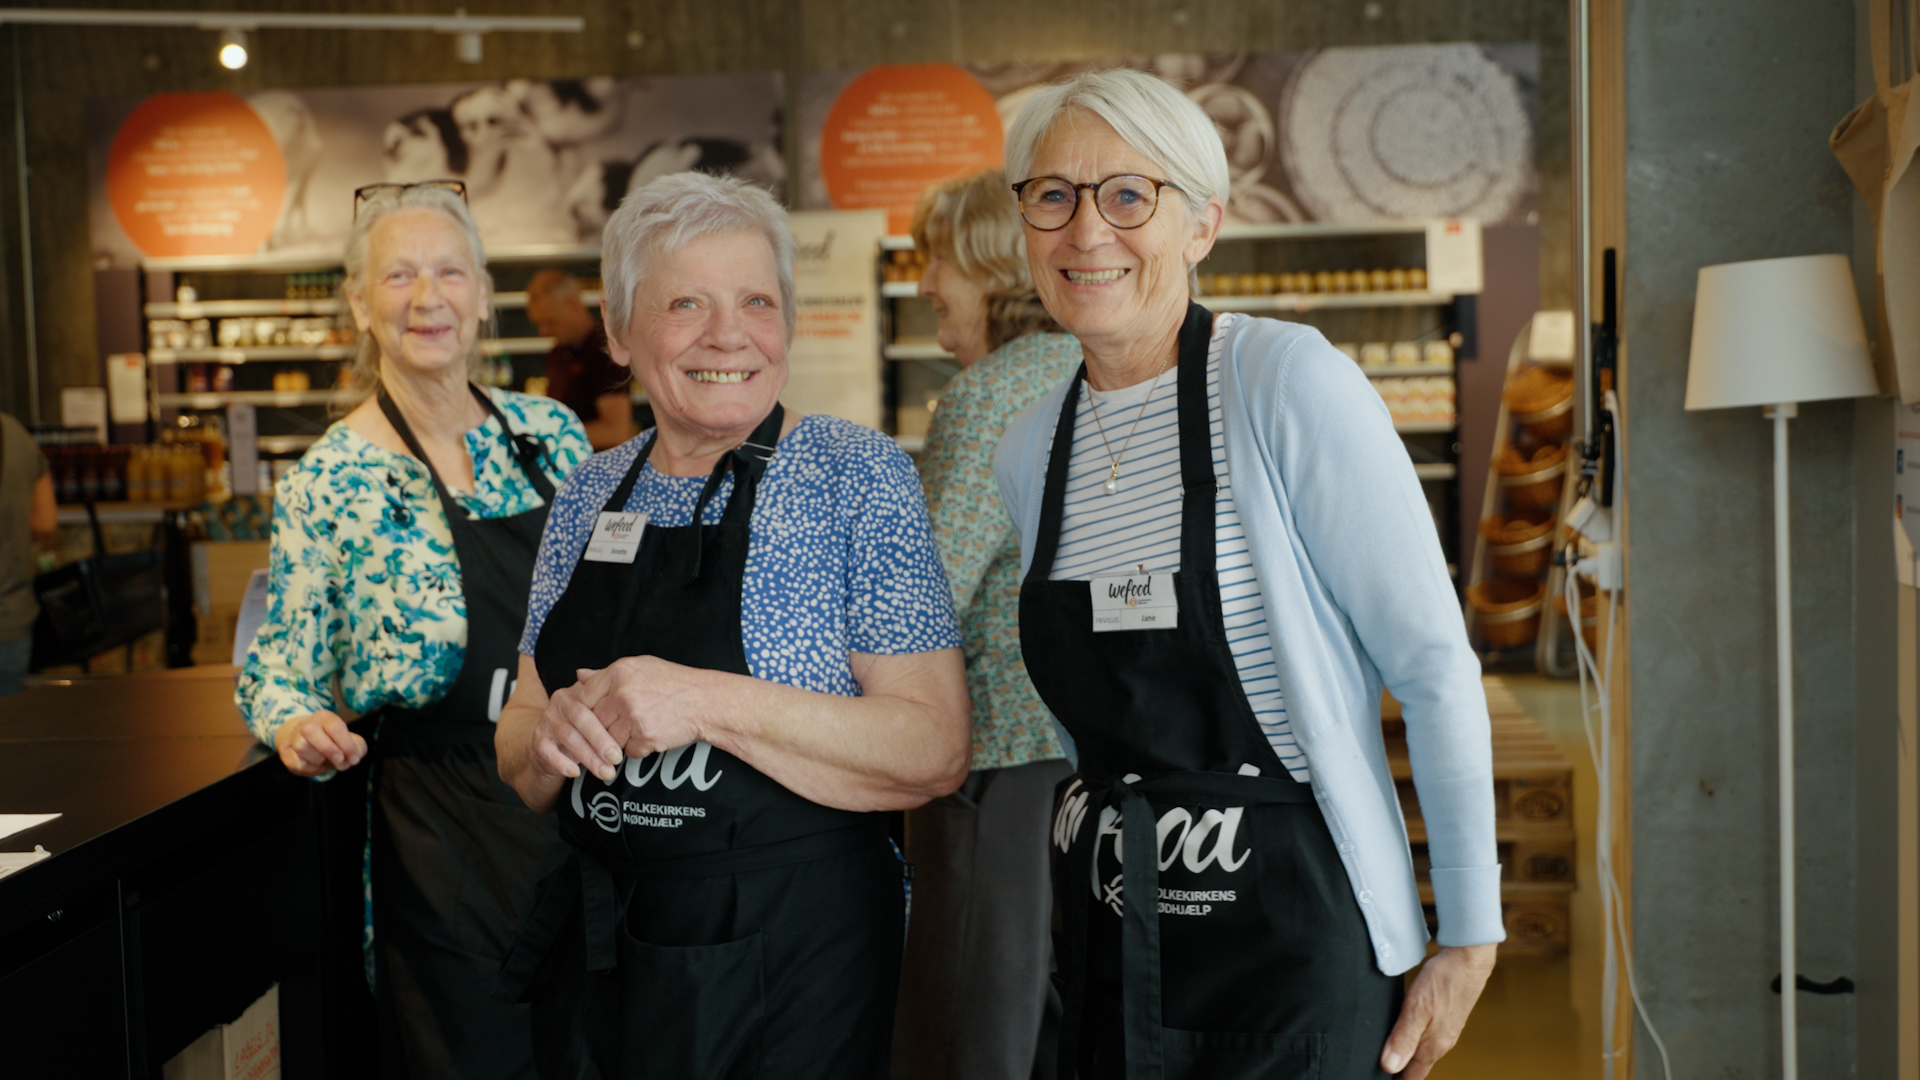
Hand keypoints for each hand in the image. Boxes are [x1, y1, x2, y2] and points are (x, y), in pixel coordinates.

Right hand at [274, 710, 365, 777]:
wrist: (307, 742)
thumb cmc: (332, 741)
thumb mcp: (349, 740)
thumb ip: (357, 747)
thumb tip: (351, 759)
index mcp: (324, 717)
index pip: (334, 726)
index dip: (346, 744)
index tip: (354, 759)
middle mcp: (306, 724)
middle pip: (311, 731)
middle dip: (328, 749)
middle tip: (339, 760)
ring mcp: (293, 738)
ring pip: (302, 747)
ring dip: (318, 759)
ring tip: (326, 761)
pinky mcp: (286, 752)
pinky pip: (296, 762)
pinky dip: (310, 768)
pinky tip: (316, 765)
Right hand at [528, 669, 627, 784]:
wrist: (550, 745)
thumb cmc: (583, 729)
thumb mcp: (599, 716)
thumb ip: (615, 708)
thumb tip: (637, 705)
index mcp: (579, 692)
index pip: (597, 703)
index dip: (612, 720)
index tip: (630, 737)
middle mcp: (560, 703)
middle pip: (583, 718)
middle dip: (601, 740)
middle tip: (617, 758)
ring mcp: (547, 720)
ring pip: (569, 737)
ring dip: (588, 757)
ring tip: (606, 772)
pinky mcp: (537, 740)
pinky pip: (548, 752)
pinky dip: (562, 763)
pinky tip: (575, 773)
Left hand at [574, 655, 711, 760]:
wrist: (706, 701)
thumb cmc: (674, 683)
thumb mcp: (641, 667)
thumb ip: (607, 673)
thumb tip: (579, 676)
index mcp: (619, 672)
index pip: (583, 696)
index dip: (584, 709)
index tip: (590, 716)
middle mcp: (623, 694)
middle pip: (593, 721)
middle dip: (603, 727)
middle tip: (617, 725)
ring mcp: (633, 717)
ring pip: (608, 739)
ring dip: (619, 740)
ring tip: (638, 728)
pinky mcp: (645, 738)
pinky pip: (629, 751)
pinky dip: (638, 748)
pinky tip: (651, 735)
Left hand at [1380, 943, 1495, 1076]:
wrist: (1469, 959)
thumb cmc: (1443, 980)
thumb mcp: (1417, 1008)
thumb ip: (1403, 1038)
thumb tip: (1389, 1066)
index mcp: (1433, 1045)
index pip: (1412, 1076)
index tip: (1379, 1078)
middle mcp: (1442, 1043)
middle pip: (1418, 1067)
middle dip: (1400, 1073)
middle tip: (1381, 1072)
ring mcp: (1446, 1031)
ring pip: (1424, 1053)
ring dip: (1408, 1059)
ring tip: (1391, 1058)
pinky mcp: (1448, 1018)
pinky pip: (1429, 1039)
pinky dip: (1416, 1043)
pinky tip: (1407, 1035)